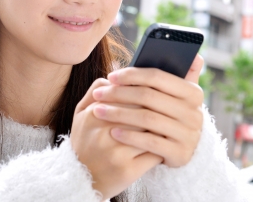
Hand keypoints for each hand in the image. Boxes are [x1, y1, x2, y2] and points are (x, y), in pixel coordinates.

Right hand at [70, 78, 162, 199]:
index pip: (129, 94)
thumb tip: (118, 74)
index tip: (156, 91)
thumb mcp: (81, 113)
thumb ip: (96, 89)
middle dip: (158, 108)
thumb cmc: (85, 141)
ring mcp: (116, 152)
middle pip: (143, 111)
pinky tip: (165, 142)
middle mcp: (105, 132)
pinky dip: (162, 146)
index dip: (146, 91)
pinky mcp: (128, 170)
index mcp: (94, 114)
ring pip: (151, 131)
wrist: (81, 178)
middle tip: (169, 104)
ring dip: (164, 126)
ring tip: (170, 121)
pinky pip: (153, 153)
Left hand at [91, 55, 204, 167]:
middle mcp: (194, 113)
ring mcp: (188, 135)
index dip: (132, 75)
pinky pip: (149, 142)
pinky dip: (129, 136)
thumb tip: (195, 54)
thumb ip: (183, 74)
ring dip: (118, 114)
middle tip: (98, 94)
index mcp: (193, 92)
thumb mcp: (179, 96)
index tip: (110, 76)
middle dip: (119, 94)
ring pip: (146, 119)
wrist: (185, 152)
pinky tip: (113, 132)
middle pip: (148, 97)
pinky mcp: (180, 154)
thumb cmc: (172, 115)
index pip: (158, 77)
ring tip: (98, 111)